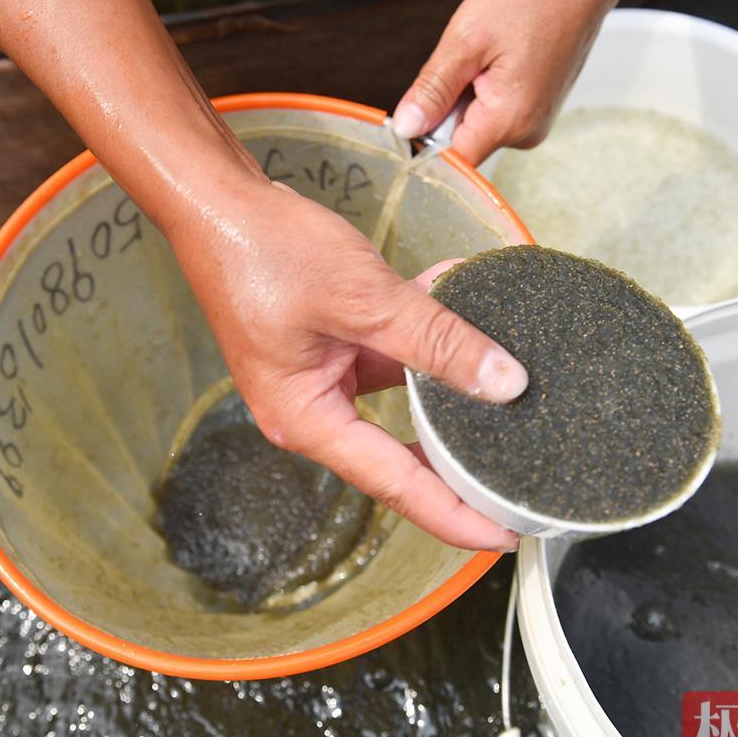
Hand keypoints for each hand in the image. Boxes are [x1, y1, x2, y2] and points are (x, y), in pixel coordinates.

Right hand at [168, 180, 524, 551]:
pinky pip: (391, 350)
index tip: (504, 536)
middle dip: (461, 457)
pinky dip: (425, 329)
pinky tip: (459, 292)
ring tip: (510, 379)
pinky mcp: (329, 345)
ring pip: (404, 394)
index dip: (454, 513)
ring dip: (450, 374)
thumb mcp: (364, 299)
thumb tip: (504, 382)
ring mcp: (320, 377)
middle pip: (402, 454)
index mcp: (307, 419)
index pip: (395, 485)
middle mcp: (312, 410)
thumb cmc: (263, 250)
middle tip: (520, 478)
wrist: (216, 200)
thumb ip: (437, 342)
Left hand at [392, 0, 667, 164]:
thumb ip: (433, 89)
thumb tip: (407, 128)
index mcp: (508, 120)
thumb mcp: (467, 39)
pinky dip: (483, 92)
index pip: (451, 162)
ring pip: (475, 127)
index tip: (415, 111)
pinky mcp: (535, 114)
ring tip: (487, 57)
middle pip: (461, 143)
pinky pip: (493, 115)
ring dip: (465, 97)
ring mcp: (533, 126)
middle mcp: (525, 134)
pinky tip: (498, 61)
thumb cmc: (530, 2)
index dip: (424, 143)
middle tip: (463, 64)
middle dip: (446, 109)